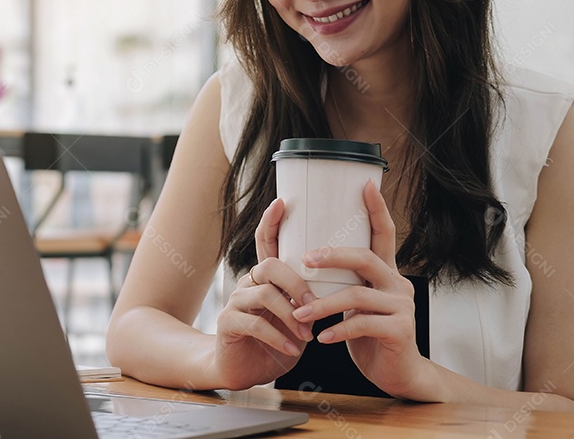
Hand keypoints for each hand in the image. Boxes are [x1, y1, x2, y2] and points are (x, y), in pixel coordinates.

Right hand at [211, 198, 316, 389]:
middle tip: (313, 304)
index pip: (267, 242)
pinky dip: (279, 337)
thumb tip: (344, 282)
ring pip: (264, 294)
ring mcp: (235, 303)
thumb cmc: (275, 341)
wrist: (242, 371)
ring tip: (306, 335)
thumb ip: (309, 298)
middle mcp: (248, 284)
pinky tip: (293, 350)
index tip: (282, 202)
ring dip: (291, 315)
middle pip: (271, 265)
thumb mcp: (296, 317)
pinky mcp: (228, 324)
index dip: (272, 221)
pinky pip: (255, 324)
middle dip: (296, 283)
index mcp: (266, 278)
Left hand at [290, 179, 433, 398]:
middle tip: (304, 260)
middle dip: (332, 255)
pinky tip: (321, 338)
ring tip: (298, 313)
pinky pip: (363, 324)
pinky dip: (338, 330)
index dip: (377, 209)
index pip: (384, 234)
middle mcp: (398, 284)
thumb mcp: (356, 305)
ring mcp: (402, 307)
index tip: (366, 184)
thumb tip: (307, 260)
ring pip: (357, 295)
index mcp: (387, 273)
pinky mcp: (401, 331)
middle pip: (365, 258)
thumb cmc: (370, 336)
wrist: (398, 374)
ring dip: (322, 304)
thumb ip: (345, 283)